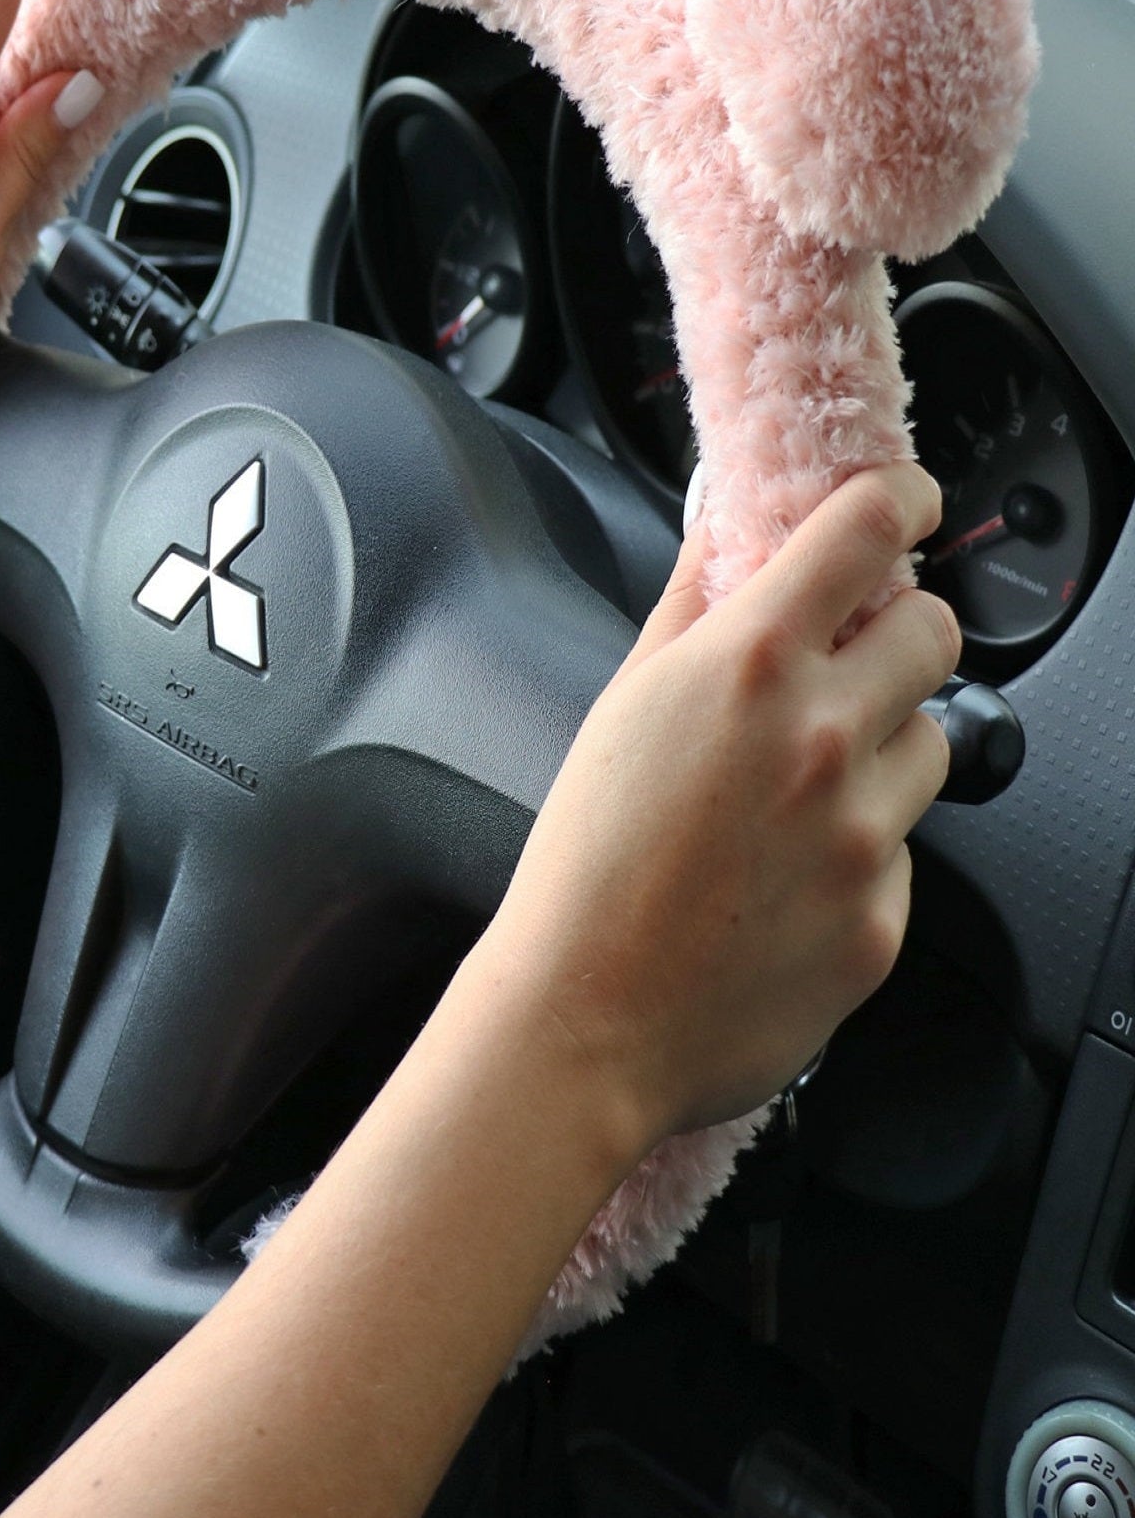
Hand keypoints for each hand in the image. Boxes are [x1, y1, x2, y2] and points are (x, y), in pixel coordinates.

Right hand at [483, 463, 959, 1149]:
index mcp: (751, 664)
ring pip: (930, 742)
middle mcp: (826, 735)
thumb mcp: (622, 706)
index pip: (872, 528)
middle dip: (895, 630)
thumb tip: (724, 536)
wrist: (586, 1017)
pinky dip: (860, 849)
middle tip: (844, 662)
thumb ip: (690, 607)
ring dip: (882, 745)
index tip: (907, 506)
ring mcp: (868, 831)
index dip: (903, 500)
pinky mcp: (887, 915)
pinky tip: (783, 876)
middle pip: (933, 627)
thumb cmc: (583, 866)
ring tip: (795, 791)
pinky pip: (904, 851)